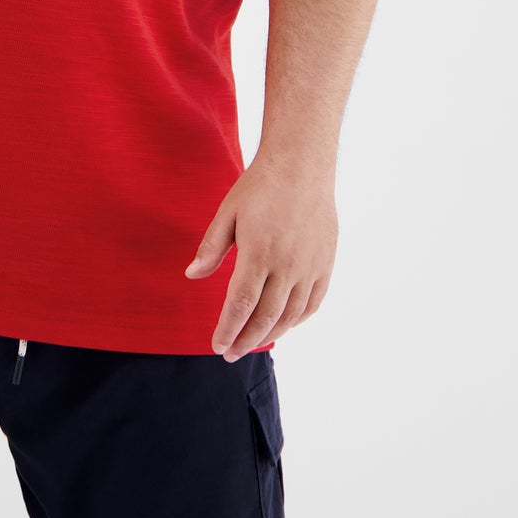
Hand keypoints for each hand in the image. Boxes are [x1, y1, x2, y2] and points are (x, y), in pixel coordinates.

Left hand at [183, 152, 336, 357]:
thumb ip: (211, 248)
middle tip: (230, 353)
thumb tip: (192, 276)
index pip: (241, 305)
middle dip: (245, 340)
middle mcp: (287, 265)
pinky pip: (313, 302)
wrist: (303, 164)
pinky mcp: (325, 263)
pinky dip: (297, 319)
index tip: (217, 346)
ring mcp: (310, 266)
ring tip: (252, 343)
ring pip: (291, 315)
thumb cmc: (260, 186)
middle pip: (266, 317)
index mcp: (259, 252)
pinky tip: (284, 324)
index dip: (228, 329)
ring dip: (271, 334)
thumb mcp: (228, 212)